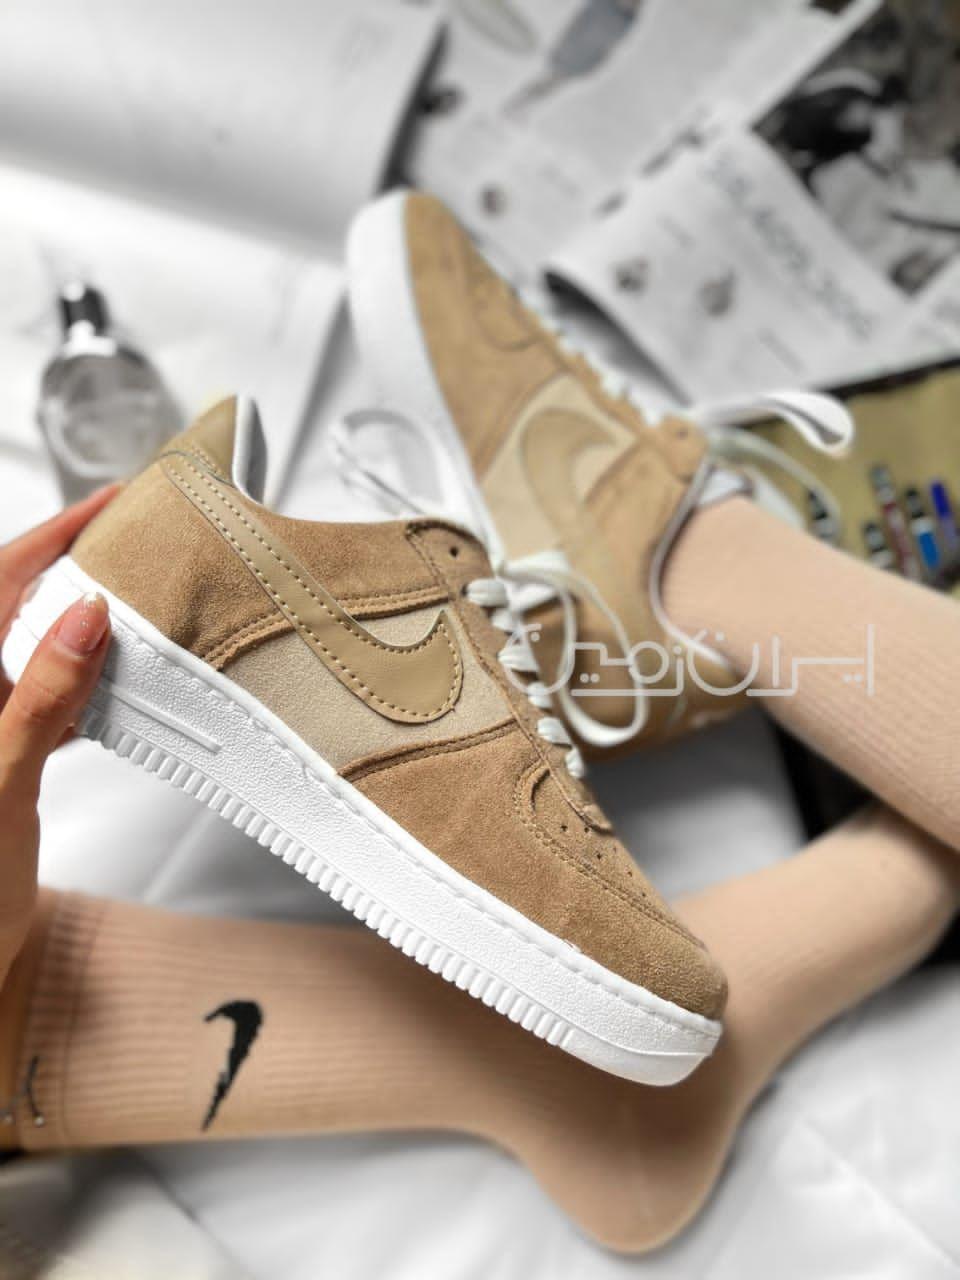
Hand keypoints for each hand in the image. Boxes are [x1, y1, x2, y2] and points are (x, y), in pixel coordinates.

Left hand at [0, 487, 116, 985]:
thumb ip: (38, 695)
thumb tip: (80, 617)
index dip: (51, 536)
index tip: (106, 504)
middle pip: (13, 605)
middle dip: (69, 563)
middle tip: (129, 536)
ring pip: (33, 646)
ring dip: (80, 617)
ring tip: (133, 593)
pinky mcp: (2, 755)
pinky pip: (46, 693)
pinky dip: (83, 675)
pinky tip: (112, 679)